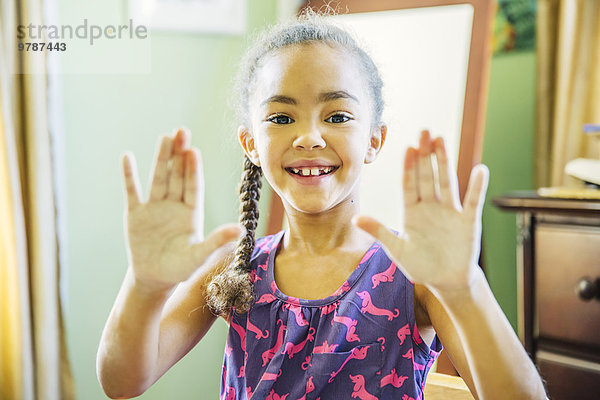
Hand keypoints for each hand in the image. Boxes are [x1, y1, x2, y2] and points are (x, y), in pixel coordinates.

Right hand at [122, 128, 241, 288]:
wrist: (154, 278)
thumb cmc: (181, 268)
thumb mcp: (200, 257)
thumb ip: (217, 242)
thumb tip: (240, 230)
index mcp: (192, 212)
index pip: (194, 186)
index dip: (193, 170)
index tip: (193, 151)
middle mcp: (175, 205)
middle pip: (178, 176)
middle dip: (180, 155)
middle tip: (182, 131)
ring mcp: (155, 207)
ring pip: (159, 178)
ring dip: (161, 158)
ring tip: (166, 137)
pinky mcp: (136, 213)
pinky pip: (132, 191)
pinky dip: (129, 175)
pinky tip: (127, 157)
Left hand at [353, 130, 488, 292]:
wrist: (447, 281)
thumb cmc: (420, 265)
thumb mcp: (397, 250)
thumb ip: (380, 231)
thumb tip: (356, 218)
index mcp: (412, 212)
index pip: (409, 184)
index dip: (409, 166)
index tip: (408, 147)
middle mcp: (431, 207)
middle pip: (427, 176)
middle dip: (425, 154)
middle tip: (425, 131)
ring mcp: (450, 212)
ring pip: (447, 181)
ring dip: (445, 161)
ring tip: (443, 139)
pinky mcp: (468, 221)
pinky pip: (472, 201)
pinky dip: (477, 186)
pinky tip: (480, 170)